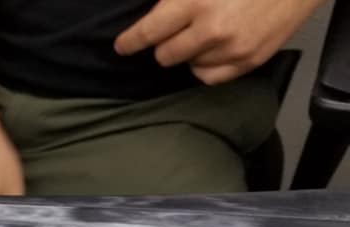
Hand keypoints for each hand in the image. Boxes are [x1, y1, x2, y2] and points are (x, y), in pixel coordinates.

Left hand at [115, 0, 323, 84]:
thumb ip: (174, 0)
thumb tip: (151, 17)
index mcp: (194, 2)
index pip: (149, 32)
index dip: (130, 41)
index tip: (121, 46)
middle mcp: (210, 30)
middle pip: (164, 55)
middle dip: (165, 44)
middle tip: (177, 31)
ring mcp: (230, 49)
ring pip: (187, 67)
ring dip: (190, 53)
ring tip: (206, 34)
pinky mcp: (247, 62)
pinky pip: (209, 77)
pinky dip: (207, 66)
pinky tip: (216, 49)